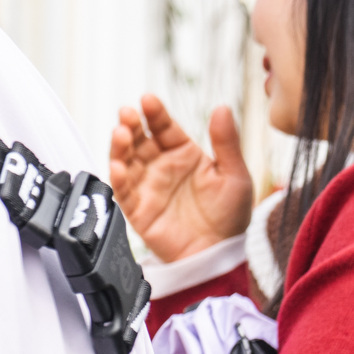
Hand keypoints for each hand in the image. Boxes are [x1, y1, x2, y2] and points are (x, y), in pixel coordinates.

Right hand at [109, 95, 253, 264]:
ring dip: (120, 147)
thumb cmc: (229, 215)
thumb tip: (222, 108)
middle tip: (127, 113)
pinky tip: (119, 167)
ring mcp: (147, 188)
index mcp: (184, 154)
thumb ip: (226, 142)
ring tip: (119, 133)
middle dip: (131, 126)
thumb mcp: (235, 174)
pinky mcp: (137, 210)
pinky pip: (123, 192)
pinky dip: (118, 179)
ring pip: (126, 162)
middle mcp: (161, 168)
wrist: (218, 253)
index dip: (155, 114)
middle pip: (140, 141)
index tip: (148, 100)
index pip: (165, 128)